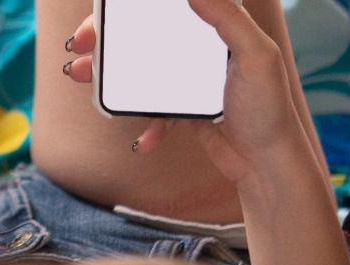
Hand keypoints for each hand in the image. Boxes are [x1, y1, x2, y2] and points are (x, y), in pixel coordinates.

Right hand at [64, 0, 310, 184]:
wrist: (267, 164)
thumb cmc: (269, 109)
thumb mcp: (255, 57)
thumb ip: (227, 19)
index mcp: (220, 29)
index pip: (169, 9)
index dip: (132, 10)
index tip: (102, 17)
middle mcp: (203, 51)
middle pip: (147, 38)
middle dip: (108, 41)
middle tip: (80, 48)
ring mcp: (190, 82)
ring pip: (142, 74)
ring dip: (110, 78)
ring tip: (81, 77)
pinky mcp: (185, 111)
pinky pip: (155, 114)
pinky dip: (147, 127)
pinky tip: (144, 141)